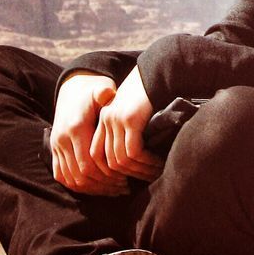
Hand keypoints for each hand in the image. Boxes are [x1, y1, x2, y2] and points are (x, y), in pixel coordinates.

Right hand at [50, 73, 128, 196]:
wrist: (73, 88)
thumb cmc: (93, 92)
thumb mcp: (100, 88)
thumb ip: (104, 93)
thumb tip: (107, 93)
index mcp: (75, 128)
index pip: (88, 163)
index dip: (106, 175)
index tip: (125, 179)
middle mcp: (62, 139)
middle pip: (81, 174)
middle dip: (103, 185)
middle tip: (123, 188)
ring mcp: (56, 146)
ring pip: (71, 178)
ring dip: (92, 188)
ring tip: (114, 190)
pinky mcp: (54, 150)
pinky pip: (61, 175)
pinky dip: (77, 185)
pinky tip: (96, 188)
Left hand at [91, 65, 163, 181]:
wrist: (157, 73)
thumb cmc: (149, 95)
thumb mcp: (132, 114)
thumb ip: (126, 133)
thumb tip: (129, 163)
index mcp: (103, 120)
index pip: (96, 156)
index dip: (109, 173)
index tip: (126, 181)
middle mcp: (106, 120)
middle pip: (108, 162)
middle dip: (126, 176)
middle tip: (144, 181)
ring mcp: (117, 120)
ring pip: (121, 159)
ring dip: (139, 170)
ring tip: (155, 173)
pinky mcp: (130, 119)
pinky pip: (133, 152)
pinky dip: (145, 161)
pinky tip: (157, 162)